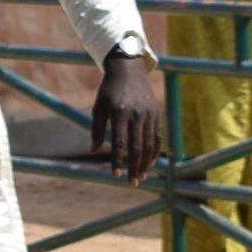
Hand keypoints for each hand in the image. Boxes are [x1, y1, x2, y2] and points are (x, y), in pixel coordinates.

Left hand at [92, 46, 163, 179]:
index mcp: (119, 112)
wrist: (128, 69)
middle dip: (134, 167)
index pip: (119, 142)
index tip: (115, 175)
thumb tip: (94, 150)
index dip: (118, 160)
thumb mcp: (98, 107)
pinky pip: (157, 136)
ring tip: (141, 176)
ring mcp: (149, 114)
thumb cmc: (108, 90)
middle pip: (137, 147)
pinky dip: (155, 151)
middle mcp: (136, 114)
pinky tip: (149, 163)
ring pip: (150, 144)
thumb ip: (97, 129)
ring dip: (146, 162)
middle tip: (132, 183)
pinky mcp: (157, 113)